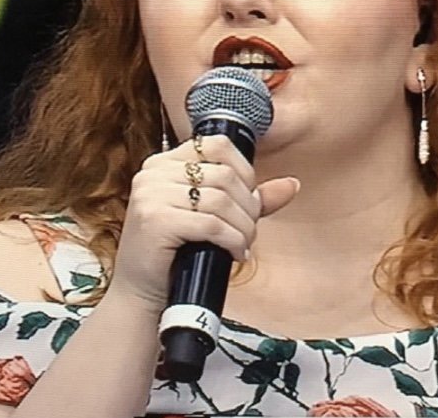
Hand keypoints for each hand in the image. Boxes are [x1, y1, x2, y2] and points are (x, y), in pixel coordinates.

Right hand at [105, 135, 298, 311]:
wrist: (144, 294)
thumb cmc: (179, 252)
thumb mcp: (214, 216)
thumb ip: (250, 197)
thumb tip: (293, 184)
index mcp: (164, 162)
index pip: (216, 144)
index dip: (244, 170)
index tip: (248, 198)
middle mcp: (153, 173)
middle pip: (223, 174)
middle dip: (248, 205)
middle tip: (249, 230)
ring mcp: (151, 195)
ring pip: (221, 199)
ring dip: (243, 226)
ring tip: (243, 243)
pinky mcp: (155, 220)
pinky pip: (211, 223)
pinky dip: (232, 240)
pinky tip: (235, 254)